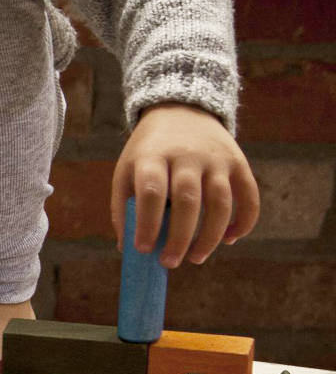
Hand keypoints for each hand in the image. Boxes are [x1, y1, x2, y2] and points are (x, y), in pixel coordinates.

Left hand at [110, 103, 259, 267]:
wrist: (180, 110)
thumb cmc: (148, 152)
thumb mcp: (126, 170)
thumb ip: (124, 207)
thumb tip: (129, 249)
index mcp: (152, 156)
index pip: (151, 192)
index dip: (147, 223)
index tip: (143, 249)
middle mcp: (186, 155)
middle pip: (188, 201)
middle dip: (179, 237)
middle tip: (170, 262)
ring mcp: (215, 158)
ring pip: (220, 202)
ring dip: (210, 236)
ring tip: (196, 258)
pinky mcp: (238, 162)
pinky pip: (249, 196)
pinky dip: (244, 222)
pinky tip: (229, 240)